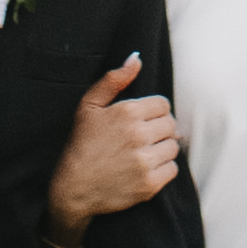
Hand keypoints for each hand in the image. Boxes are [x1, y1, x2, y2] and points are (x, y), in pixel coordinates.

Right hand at [48, 49, 183, 233]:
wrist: (73, 189)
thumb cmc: (80, 145)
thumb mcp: (88, 106)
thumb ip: (114, 80)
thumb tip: (136, 58)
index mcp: (127, 112)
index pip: (163, 104)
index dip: (154, 111)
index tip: (142, 120)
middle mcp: (139, 135)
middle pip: (171, 124)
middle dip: (160, 129)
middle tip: (143, 137)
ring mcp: (145, 161)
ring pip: (173, 146)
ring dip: (163, 148)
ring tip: (145, 152)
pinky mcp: (149, 185)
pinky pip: (172, 169)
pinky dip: (163, 169)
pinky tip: (146, 168)